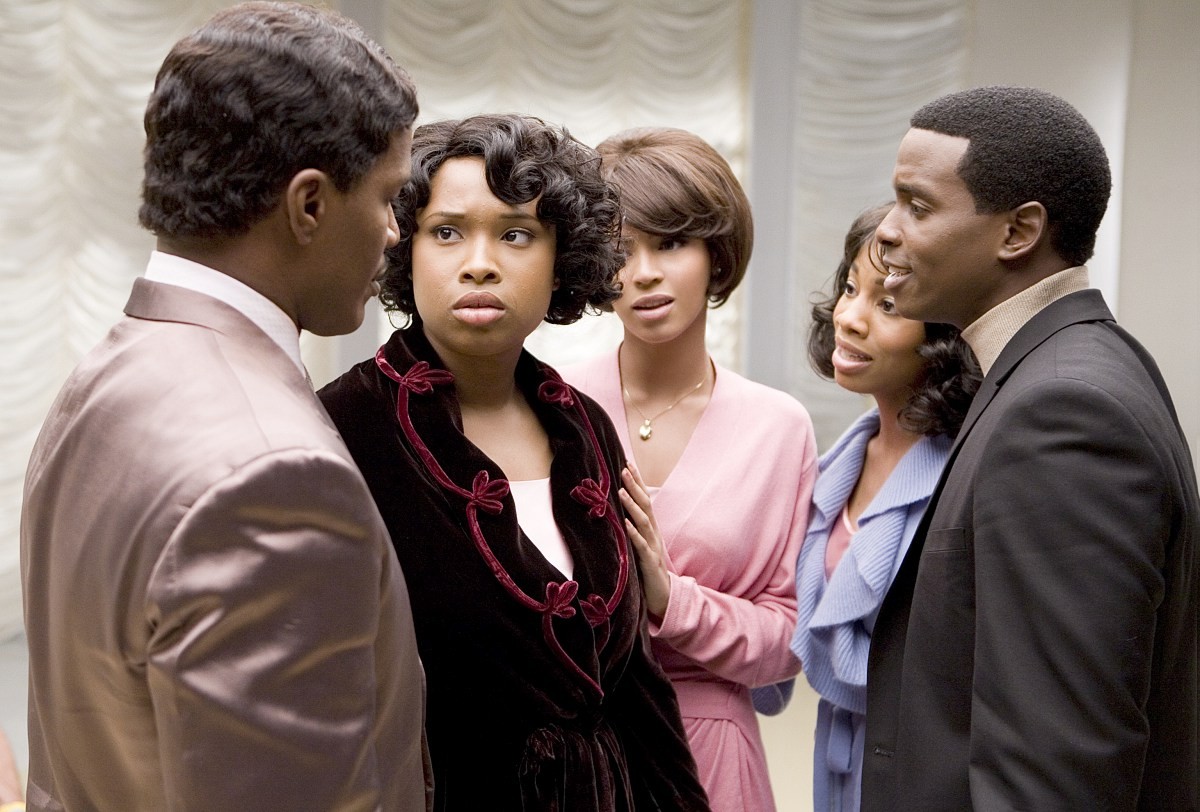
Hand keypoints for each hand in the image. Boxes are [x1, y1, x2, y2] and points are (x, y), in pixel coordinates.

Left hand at [620, 464, 670, 621]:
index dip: (637, 482)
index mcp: (650, 528)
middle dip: (635, 486)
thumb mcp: (640, 545)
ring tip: (620, 491)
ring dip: (632, 505)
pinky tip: (625, 523)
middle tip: (624, 468)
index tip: (627, 463)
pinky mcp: (649, 562)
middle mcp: (653, 533)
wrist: (663, 596)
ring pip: (644, 522)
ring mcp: (653, 547)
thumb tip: (616, 511)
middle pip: (645, 505)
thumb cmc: (648, 569)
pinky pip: (641, 545)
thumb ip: (632, 529)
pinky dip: (633, 533)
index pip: (644, 499)